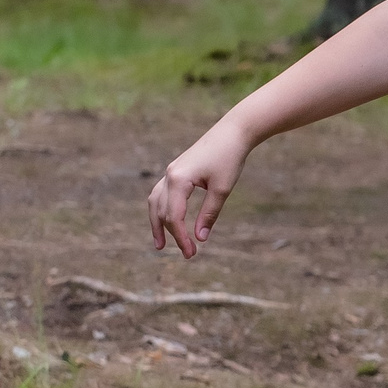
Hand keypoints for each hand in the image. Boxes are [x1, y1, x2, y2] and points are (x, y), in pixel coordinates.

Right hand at [148, 122, 252, 258]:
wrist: (231, 133)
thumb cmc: (229, 159)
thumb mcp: (222, 190)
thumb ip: (209, 214)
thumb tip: (200, 239)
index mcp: (178, 180)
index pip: (173, 216)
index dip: (181, 238)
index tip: (192, 253)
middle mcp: (169, 175)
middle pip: (162, 211)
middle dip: (172, 234)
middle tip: (188, 254)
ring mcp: (170, 172)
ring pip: (156, 202)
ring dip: (157, 223)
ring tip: (160, 243)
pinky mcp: (176, 170)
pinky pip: (161, 193)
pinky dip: (162, 209)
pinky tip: (167, 219)